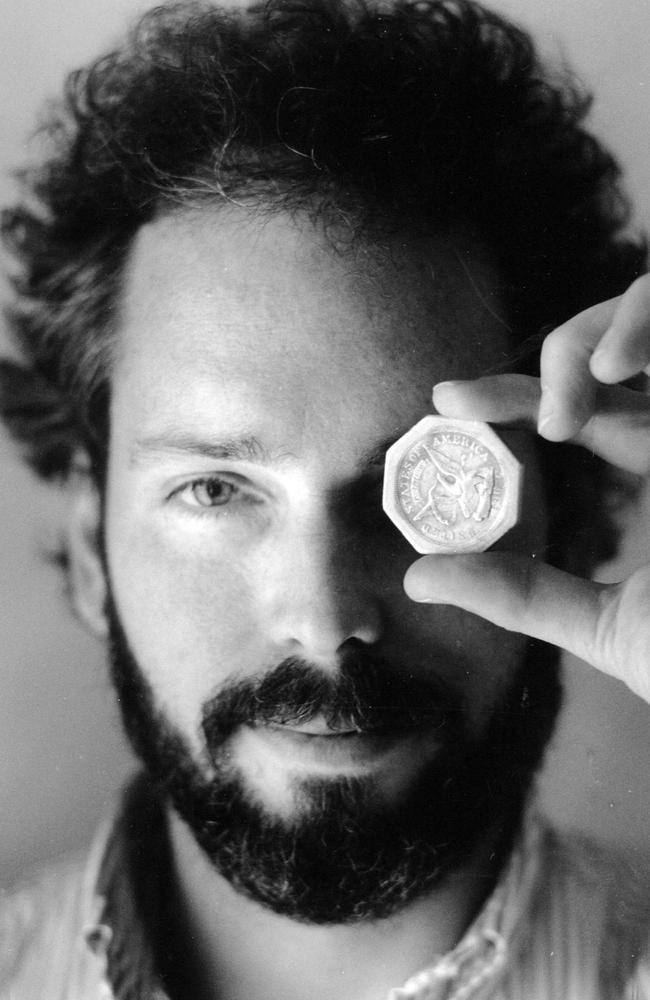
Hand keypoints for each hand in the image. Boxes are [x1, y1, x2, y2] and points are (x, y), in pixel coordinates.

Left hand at [404, 275, 649, 702]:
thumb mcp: (613, 628)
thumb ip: (523, 597)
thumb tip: (418, 580)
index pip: (580, 411)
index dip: (514, 397)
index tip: (444, 399)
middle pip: (615, 351)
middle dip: (555, 355)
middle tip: (473, 397)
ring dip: (599, 332)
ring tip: (574, 391)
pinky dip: (645, 319)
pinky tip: (615, 367)